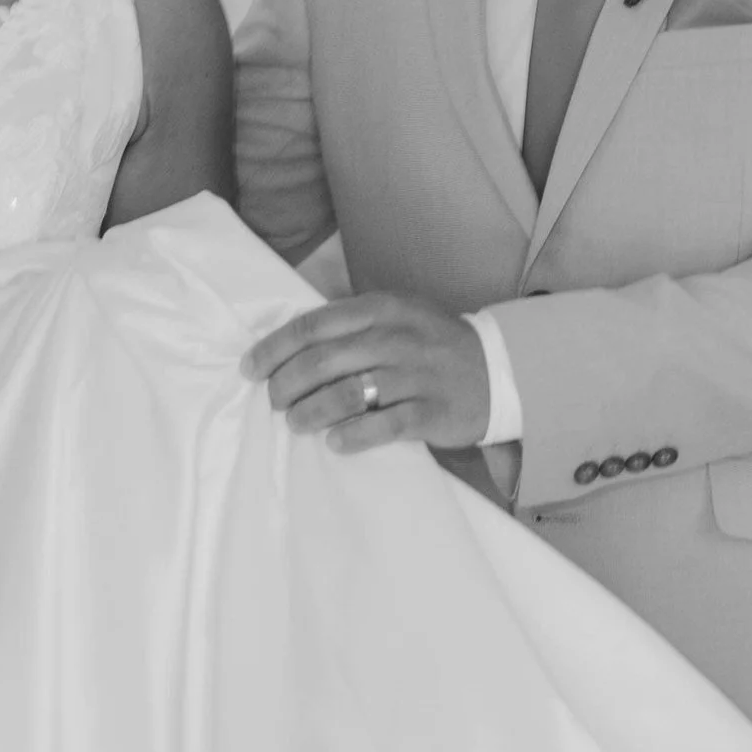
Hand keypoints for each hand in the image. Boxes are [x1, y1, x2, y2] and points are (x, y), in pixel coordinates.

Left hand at [244, 292, 491, 453]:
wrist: (500, 369)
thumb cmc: (431, 346)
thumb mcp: (395, 318)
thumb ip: (349, 325)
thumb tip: (288, 348)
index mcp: (381, 309)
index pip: (313, 326)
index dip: (275, 348)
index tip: (251, 369)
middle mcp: (396, 338)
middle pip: (322, 361)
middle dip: (285, 385)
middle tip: (274, 401)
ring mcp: (415, 375)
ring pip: (346, 394)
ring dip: (310, 412)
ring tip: (296, 423)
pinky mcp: (432, 411)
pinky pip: (382, 426)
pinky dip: (352, 436)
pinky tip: (335, 443)